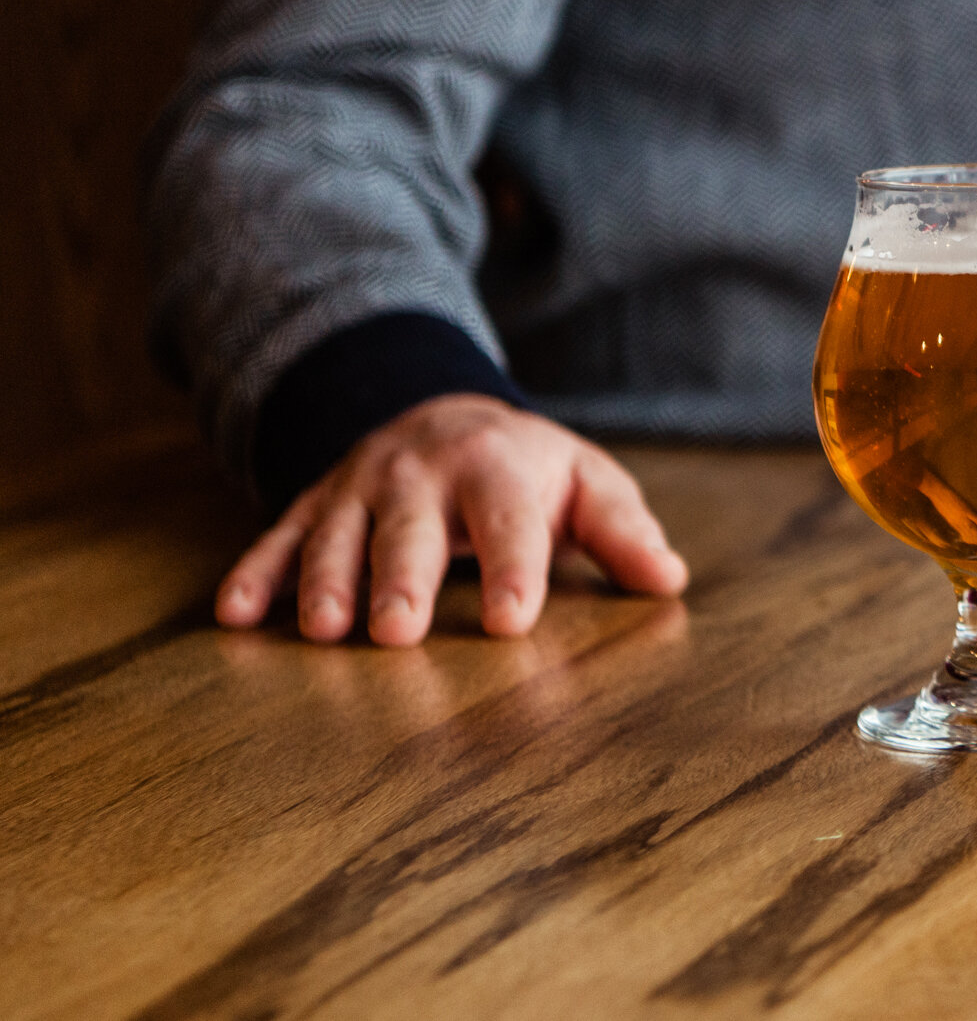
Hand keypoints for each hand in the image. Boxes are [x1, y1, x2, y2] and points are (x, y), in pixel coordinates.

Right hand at [215, 394, 688, 645]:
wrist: (445, 414)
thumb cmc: (529, 472)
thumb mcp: (585, 484)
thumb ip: (623, 530)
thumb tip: (669, 578)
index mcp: (499, 468)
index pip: (510, 523)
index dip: (514, 571)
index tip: (511, 621)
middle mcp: (422, 476)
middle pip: (411, 530)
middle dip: (402, 579)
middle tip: (396, 632)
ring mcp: (361, 489)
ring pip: (337, 536)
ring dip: (325, 582)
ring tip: (322, 631)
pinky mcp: (314, 506)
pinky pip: (278, 539)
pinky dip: (254, 574)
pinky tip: (237, 616)